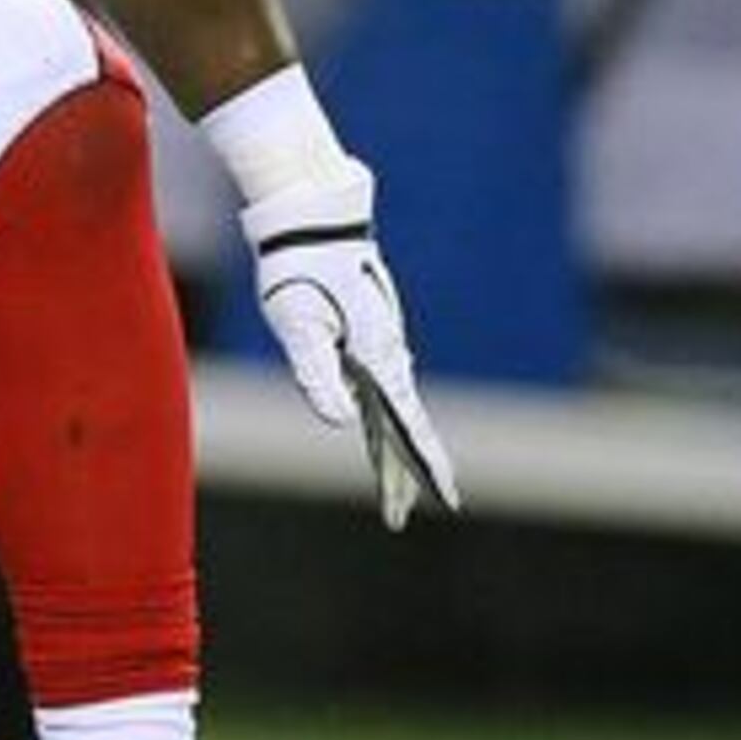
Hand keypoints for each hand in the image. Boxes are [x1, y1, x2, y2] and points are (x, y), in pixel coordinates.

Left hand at [240, 165, 459, 529]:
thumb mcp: (298, 328)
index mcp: (376, 361)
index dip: (421, 465)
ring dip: (396, 454)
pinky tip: (384, 437)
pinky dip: (386, 425)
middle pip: (402, 429)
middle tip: (408, 516)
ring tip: (399, 492)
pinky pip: (382, 395)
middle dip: (408, 474)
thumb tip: (337, 422)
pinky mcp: (368, 340)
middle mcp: (387, 357)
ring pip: (394, 414)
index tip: (442, 500)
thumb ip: (317, 375)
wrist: (314, 223)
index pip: (405, 426)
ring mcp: (381, 349)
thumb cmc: (299, 272)